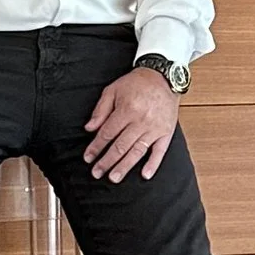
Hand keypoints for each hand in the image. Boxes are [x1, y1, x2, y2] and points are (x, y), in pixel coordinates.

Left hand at [85, 68, 178, 184]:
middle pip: (120, 146)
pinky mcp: (166, 132)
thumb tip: (89, 128)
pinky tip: (145, 175)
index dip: (96, 147)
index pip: (107, 133)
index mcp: (127, 110)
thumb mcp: (113, 90)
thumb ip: (100, 110)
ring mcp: (155, 128)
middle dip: (107, 161)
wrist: (163, 76)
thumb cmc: (137, 83)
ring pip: (137, 151)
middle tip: (97, 172)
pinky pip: (160, 151)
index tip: (88, 157)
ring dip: (125, 166)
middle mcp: (141, 121)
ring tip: (114, 177)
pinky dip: (153, 164)